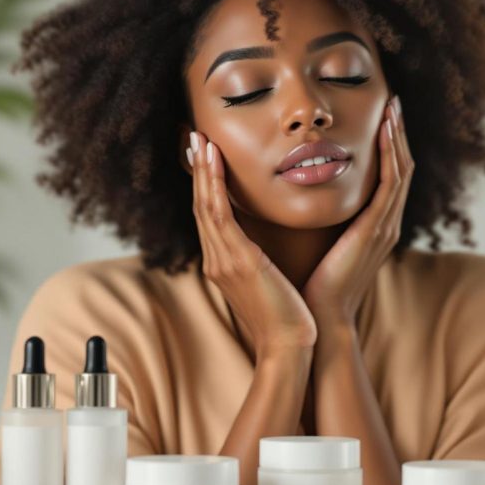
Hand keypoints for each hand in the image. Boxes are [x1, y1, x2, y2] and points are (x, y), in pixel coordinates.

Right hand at [187, 130, 317, 358]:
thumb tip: (262, 245)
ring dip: (202, 172)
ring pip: (205, 206)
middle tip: (195, 139)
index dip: (205, 186)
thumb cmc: (286, 316)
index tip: (205, 158)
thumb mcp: (267, 281)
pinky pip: (219, 216)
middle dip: (198, 172)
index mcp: (223, 263)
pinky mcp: (238, 261)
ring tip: (201, 142)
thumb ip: (257, 261)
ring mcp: (223, 261)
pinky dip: (213, 187)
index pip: (209, 217)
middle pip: (201, 206)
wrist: (289, 345)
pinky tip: (212, 164)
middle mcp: (217, 259)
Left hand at [301, 95, 413, 325]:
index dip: (388, 146)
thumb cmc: (317, 286)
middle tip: (393, 102)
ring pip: (400, 170)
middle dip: (398, 134)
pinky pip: (390, 184)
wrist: (322, 318)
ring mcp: (386, 226)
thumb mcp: (327, 246)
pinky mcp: (376, 230)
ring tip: (393, 106)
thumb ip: (329, 224)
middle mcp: (388, 223)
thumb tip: (312, 203)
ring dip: (397, 136)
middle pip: (401, 167)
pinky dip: (390, 155)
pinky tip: (385, 131)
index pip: (389, 177)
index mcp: (376, 226)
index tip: (381, 118)